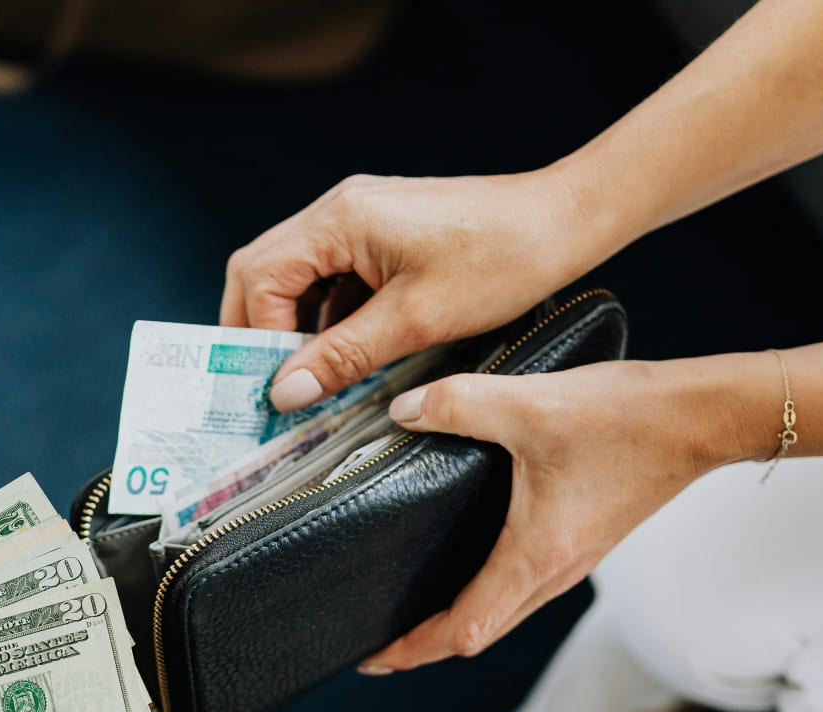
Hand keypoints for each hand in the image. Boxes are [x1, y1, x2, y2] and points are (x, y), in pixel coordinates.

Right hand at [221, 168, 610, 410]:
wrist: (565, 220)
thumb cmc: (501, 260)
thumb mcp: (415, 321)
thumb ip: (343, 356)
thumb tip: (284, 392)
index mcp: (340, 219)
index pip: (259, 277)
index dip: (257, 337)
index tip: (276, 388)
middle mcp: (340, 208)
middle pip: (263, 271)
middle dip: (261, 332)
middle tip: (274, 386)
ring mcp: (360, 217)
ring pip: (297, 277)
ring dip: (297, 327)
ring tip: (317, 377)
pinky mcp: (383, 233)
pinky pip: (333, 276)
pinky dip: (330, 317)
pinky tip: (352, 353)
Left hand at [358, 356, 755, 670]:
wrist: (704, 416)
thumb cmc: (627, 419)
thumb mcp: (531, 404)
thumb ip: (458, 403)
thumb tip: (401, 409)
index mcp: (534, 558)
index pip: (462, 631)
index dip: (411, 649)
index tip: (370, 656)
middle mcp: (553, 574)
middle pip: (477, 635)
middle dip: (423, 648)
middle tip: (374, 645)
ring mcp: (570, 563)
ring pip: (502, 615)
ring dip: (455, 624)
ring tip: (407, 614)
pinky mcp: (580, 543)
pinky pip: (521, 589)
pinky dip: (484, 596)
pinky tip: (461, 567)